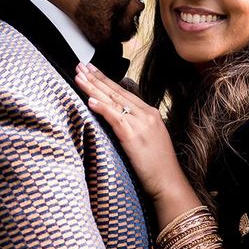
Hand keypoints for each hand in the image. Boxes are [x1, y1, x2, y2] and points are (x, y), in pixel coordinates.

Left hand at [74, 63, 186, 200]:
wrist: (169, 182)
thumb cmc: (158, 166)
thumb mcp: (149, 139)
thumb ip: (136, 125)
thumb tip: (118, 118)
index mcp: (150, 113)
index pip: (124, 92)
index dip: (106, 80)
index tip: (92, 70)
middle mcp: (146, 114)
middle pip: (116, 92)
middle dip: (96, 78)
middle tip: (80, 66)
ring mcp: (141, 124)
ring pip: (113, 101)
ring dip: (93, 88)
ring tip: (79, 77)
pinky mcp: (134, 136)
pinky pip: (115, 118)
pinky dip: (102, 108)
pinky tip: (90, 101)